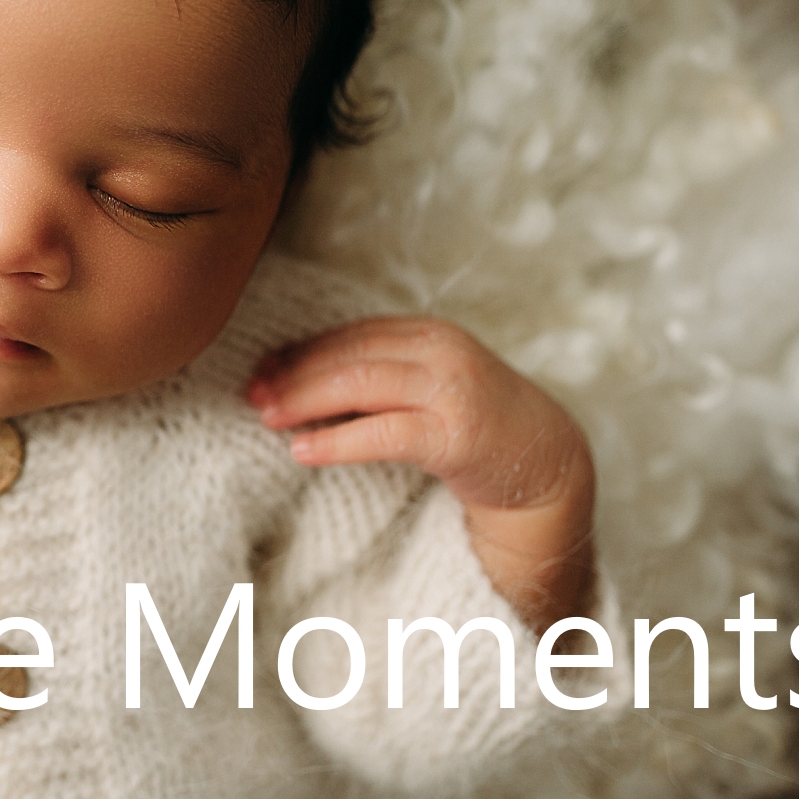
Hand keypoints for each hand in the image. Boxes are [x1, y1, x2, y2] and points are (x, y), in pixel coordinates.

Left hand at [246, 317, 595, 631]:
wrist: (546, 464)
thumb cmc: (472, 425)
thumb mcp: (425, 387)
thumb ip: (377, 377)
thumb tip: (293, 380)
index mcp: (428, 334)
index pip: (350, 335)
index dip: (299, 350)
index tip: (260, 368)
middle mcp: (441, 352)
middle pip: (349, 355)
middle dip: (293, 373)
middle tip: (252, 394)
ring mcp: (452, 391)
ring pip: (360, 386)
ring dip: (305, 400)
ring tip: (268, 417)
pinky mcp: (456, 436)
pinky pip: (382, 434)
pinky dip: (336, 440)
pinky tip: (301, 450)